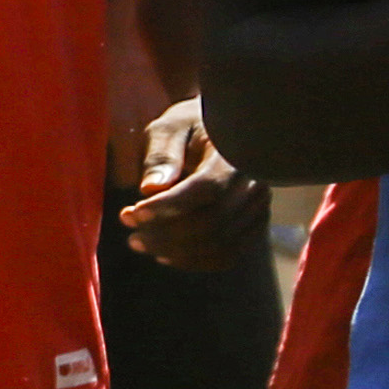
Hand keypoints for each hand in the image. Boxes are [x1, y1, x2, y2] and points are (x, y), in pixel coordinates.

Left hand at [117, 100, 265, 268]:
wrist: (221, 132)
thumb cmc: (188, 127)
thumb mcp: (169, 128)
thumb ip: (161, 155)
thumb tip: (151, 187)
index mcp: (234, 153)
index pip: (205, 188)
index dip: (166, 207)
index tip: (130, 213)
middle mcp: (253, 183)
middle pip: (213, 223)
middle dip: (165, 234)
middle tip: (129, 231)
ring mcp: (258, 207)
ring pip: (220, 245)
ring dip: (175, 253)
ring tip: (139, 243)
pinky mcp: (254, 226)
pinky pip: (227, 255)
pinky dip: (193, 261)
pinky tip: (165, 254)